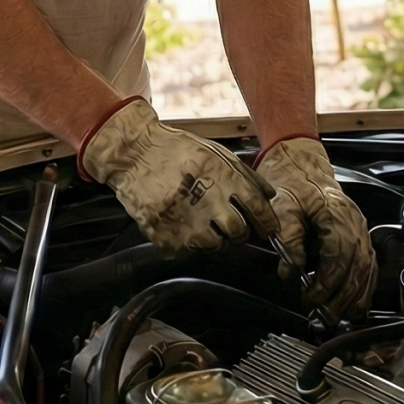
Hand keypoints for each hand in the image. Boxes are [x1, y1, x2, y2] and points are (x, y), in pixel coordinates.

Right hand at [80, 99, 278, 256]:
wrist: (133, 153)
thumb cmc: (175, 150)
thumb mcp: (215, 152)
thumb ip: (245, 175)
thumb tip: (269, 196)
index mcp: (222, 176)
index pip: (257, 208)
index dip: (266, 223)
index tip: (266, 229)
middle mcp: (206, 199)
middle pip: (237, 232)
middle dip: (238, 232)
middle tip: (229, 226)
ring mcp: (183, 220)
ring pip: (213, 246)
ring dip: (212, 238)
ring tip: (200, 222)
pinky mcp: (163, 235)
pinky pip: (186, 252)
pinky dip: (186, 244)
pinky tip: (180, 225)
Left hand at [255, 136, 374, 318]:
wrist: (301, 164)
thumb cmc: (291, 182)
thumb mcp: (281, 205)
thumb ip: (288, 238)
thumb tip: (290, 271)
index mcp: (337, 213)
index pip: (339, 255)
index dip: (327, 282)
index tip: (310, 297)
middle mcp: (354, 221)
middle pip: (357, 266)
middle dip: (343, 296)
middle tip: (325, 316)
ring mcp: (360, 227)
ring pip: (367, 268)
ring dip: (357, 296)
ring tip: (343, 317)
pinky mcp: (359, 233)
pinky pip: (369, 263)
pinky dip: (364, 286)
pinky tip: (357, 302)